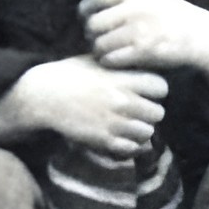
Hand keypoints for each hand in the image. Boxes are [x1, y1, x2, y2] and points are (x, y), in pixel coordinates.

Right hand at [0, 54, 168, 156]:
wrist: (46, 96)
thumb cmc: (71, 73)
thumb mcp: (100, 60)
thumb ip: (121, 65)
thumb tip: (137, 61)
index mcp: (125, 79)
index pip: (162, 87)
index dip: (157, 90)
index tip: (149, 92)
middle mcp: (124, 101)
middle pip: (158, 112)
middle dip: (151, 112)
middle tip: (141, 111)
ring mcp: (114, 122)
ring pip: (147, 132)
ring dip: (142, 130)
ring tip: (132, 126)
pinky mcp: (103, 140)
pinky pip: (130, 148)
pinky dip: (130, 145)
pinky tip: (122, 138)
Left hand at [79, 0, 208, 99]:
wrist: (198, 35)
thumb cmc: (169, 17)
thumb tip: (89, 7)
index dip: (85, 10)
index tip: (86, 18)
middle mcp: (135, 7)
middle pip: (93, 24)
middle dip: (91, 34)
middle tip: (98, 39)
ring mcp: (139, 29)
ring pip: (99, 44)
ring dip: (99, 51)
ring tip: (108, 52)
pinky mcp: (143, 51)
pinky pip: (110, 59)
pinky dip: (109, 62)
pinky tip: (117, 61)